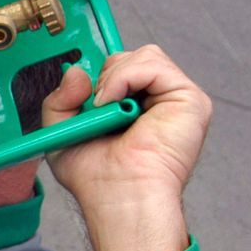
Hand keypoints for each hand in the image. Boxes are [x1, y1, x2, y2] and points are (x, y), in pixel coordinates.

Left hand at [42, 45, 211, 250]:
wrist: (118, 195)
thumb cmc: (96, 178)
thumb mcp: (63, 132)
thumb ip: (60, 99)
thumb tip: (75, 71)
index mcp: (136, 106)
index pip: (119, 68)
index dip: (99, 77)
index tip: (82, 97)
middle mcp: (159, 101)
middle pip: (132, 56)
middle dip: (104, 77)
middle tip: (96, 109)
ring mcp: (177, 99)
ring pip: (145, 55)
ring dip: (114, 78)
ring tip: (107, 109)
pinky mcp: (191, 100)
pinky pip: (154, 64)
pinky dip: (126, 77)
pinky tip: (116, 105)